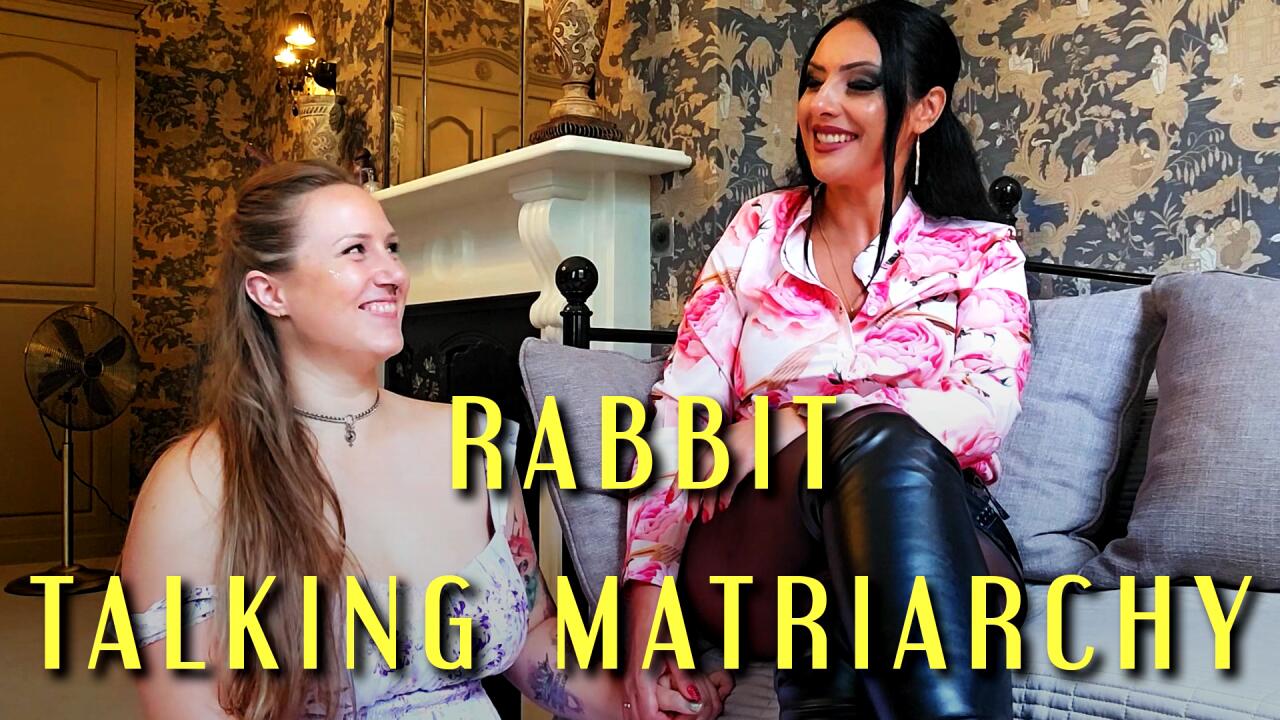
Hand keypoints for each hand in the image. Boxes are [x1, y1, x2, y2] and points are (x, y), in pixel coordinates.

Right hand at [623, 583, 729, 718]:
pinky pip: (632, 703)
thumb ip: (685, 677)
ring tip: (672, 712)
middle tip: (680, 716)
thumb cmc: (660, 617)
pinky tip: (662, 706)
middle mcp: (630, 682)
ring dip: (652, 717)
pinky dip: (646, 710)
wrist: (644, 595)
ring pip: (633, 713)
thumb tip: (694, 701)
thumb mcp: (677, 647)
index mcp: (641, 678)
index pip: (649, 718)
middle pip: (638, 719)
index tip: (685, 715)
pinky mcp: (630, 674)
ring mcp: (628, 679)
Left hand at [685, 406, 806, 523]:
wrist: (767, 427)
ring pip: (714, 481)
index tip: (670, 499)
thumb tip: (694, 484)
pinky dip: (727, 494)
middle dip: (693, 499)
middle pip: (698, 477)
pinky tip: (722, 506)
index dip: (678, 484)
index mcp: (707, 445)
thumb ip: (707, 462)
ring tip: (705, 517)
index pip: (688, 466)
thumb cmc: (742, 439)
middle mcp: (715, 449)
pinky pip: (732, 479)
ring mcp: (729, 454)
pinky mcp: (744, 459)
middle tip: (689, 516)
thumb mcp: (721, 445)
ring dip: (709, 500)